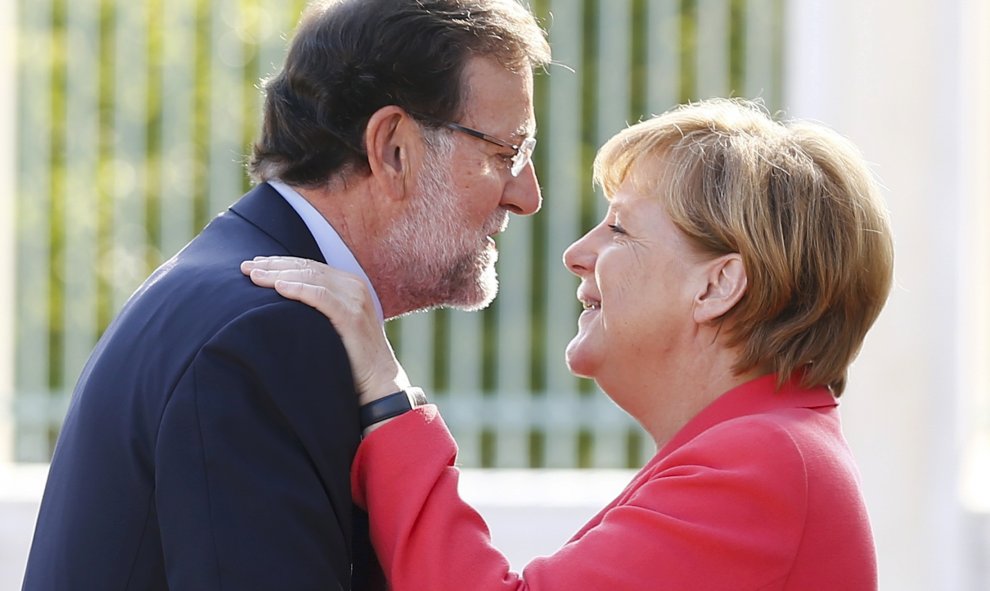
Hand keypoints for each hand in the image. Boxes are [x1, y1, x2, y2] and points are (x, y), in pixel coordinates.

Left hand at [240, 256, 410, 405]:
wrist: (379, 380)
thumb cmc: (351, 356)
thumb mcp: (335, 324)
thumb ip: (319, 308)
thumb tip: (283, 300)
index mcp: (349, 284)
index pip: (309, 266)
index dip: (280, 263)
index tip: (255, 264)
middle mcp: (353, 286)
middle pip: (307, 268)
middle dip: (274, 265)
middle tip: (245, 267)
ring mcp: (354, 299)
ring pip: (311, 278)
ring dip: (279, 275)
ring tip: (254, 276)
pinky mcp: (352, 316)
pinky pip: (320, 297)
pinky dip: (298, 290)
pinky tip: (278, 288)